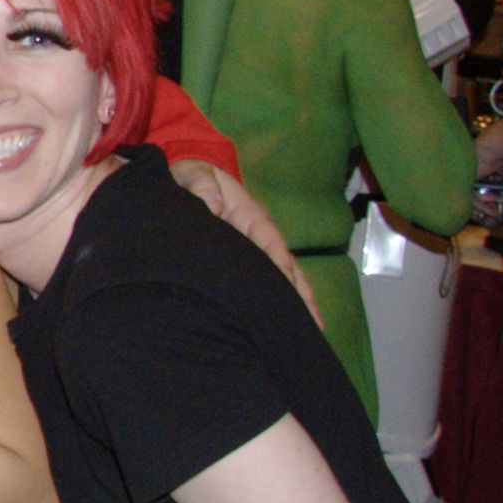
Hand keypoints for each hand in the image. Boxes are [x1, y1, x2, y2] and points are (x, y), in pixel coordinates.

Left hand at [170, 161, 318, 317]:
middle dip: (301, 292)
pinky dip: (282, 299)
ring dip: (299, 301)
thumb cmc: (192, 175)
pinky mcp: (246, 259)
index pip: (270, 240)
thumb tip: (214, 206)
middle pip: (287, 265)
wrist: (189, 175)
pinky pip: (267, 280)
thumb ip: (201, 186)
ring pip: (284, 276)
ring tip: (313, 329)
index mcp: (250, 214)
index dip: (279, 262)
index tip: (287, 286)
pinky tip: (290, 320)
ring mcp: (256, 247)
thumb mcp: (192, 174)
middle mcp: (259, 233)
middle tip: (314, 323)